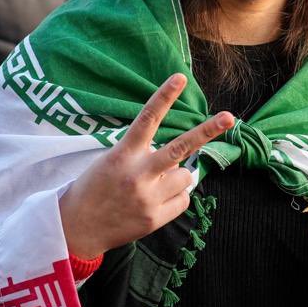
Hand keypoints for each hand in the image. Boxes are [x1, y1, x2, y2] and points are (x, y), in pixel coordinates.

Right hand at [58, 74, 233, 258]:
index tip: (180, 78)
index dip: (164, 97)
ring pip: (185, 176)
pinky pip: (183, 200)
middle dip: (207, 130)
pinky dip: (174, 199)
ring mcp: (148, 197)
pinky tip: (153, 203)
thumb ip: (142, 153)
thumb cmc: (96, 188)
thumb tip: (179, 156)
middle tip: (229, 117)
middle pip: (180, 147)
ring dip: (176, 178)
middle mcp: (138, 174)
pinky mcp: (155, 218)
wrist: (77, 228)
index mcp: (123, 154)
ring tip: (153, 187)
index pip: (147, 119)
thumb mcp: (111, 160)